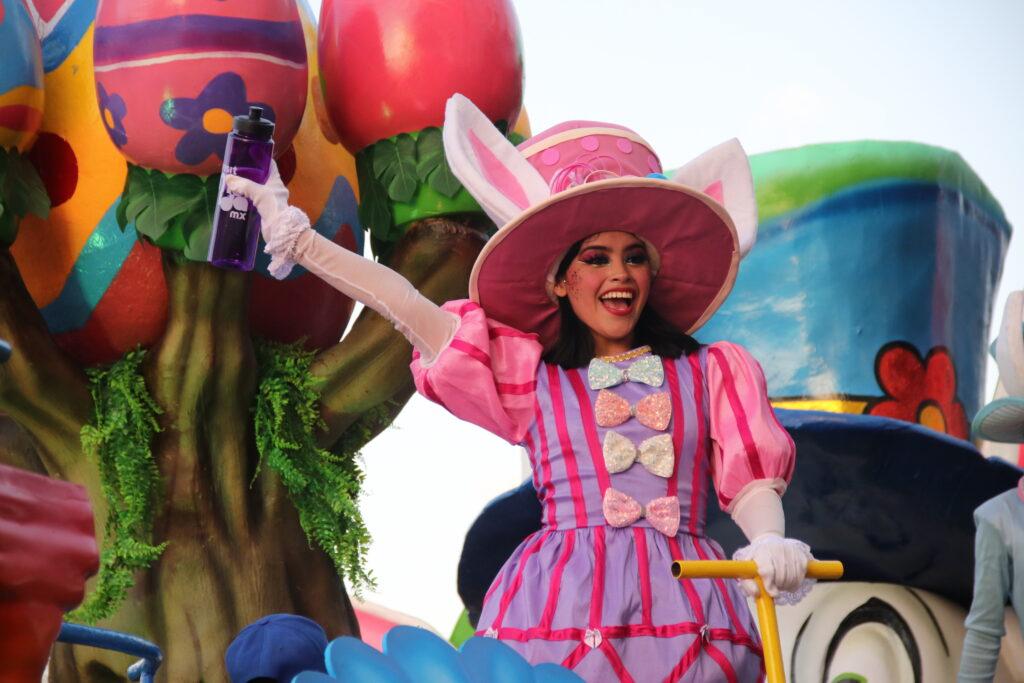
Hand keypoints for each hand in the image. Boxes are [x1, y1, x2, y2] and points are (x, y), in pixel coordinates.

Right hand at [224, 161, 310, 278]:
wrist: (280, 230)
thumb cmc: (273, 206)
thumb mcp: (258, 192)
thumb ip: (243, 185)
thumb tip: (228, 179)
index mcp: (276, 181)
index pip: (269, 165)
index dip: (261, 158)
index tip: (249, 154)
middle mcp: (274, 189)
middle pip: (260, 178)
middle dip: (248, 174)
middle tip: (234, 170)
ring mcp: (270, 200)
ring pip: (255, 190)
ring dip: (245, 188)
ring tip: (231, 184)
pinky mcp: (264, 210)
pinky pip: (252, 201)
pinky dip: (244, 199)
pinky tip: (234, 198)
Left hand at [733, 534, 813, 601]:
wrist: (768, 541)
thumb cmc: (756, 559)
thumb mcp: (746, 569)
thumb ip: (748, 584)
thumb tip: (757, 593)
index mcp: (761, 552)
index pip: (768, 571)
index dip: (770, 585)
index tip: (772, 593)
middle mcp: (777, 548)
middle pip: (782, 576)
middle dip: (779, 587)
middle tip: (776, 588)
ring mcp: (790, 550)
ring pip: (793, 576)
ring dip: (789, 586)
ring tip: (782, 585)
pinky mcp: (800, 553)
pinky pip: (802, 573)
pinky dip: (797, 582)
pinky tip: (790, 581)